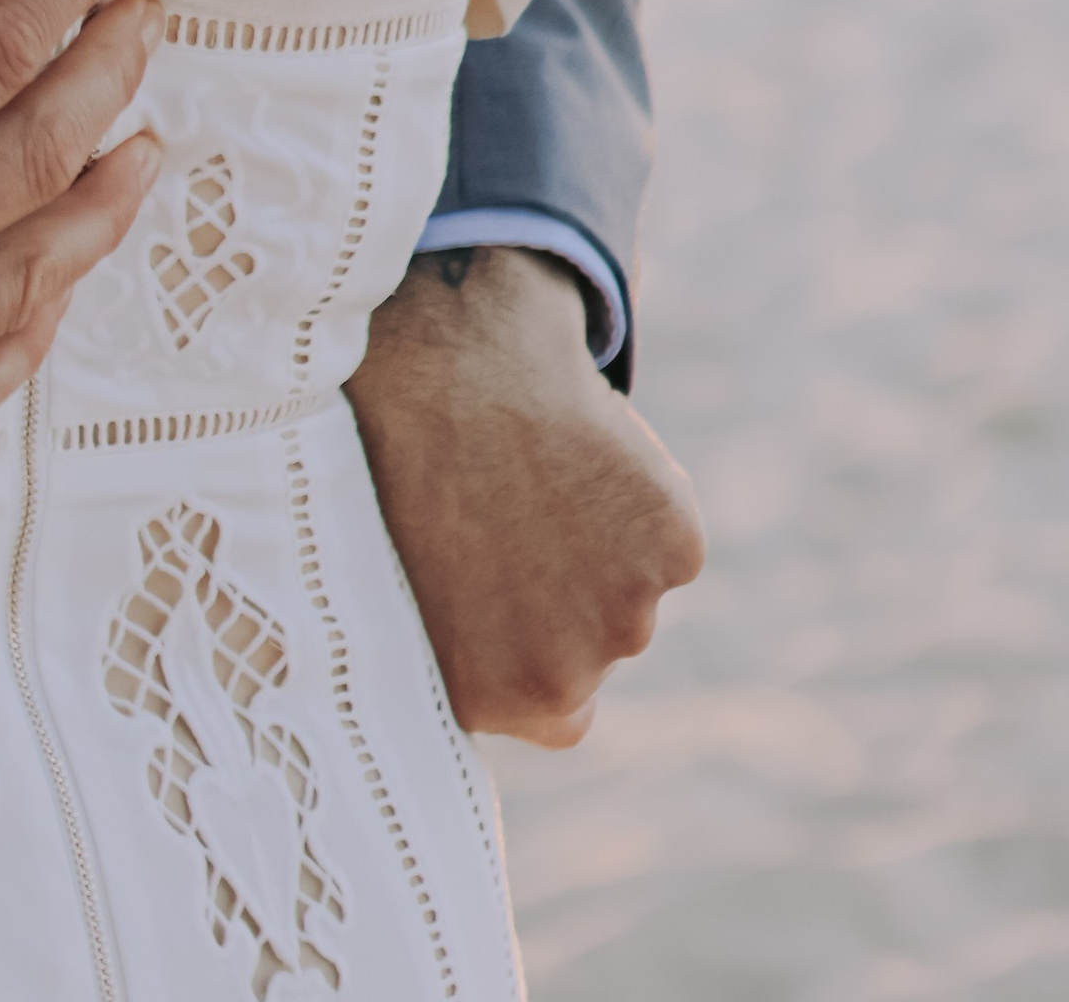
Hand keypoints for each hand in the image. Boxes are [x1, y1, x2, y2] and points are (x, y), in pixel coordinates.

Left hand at [347, 246, 704, 746]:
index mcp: (490, 697)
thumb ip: (453, 651)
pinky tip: (580, 443)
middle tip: (516, 508)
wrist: (446, 356)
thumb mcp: (396, 585)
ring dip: (607, 541)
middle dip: (573, 593)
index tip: (517, 587)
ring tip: (536, 467)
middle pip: (600, 646)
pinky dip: (642, 491)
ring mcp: (626, 613)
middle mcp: (562, 674)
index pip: (559, 712)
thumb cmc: (399, 459)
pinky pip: (667, 528)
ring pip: (635, 584)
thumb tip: (452, 681)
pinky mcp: (672, 545)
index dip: (542, 645)